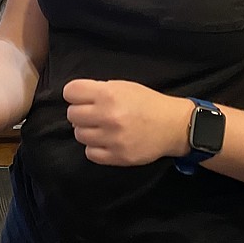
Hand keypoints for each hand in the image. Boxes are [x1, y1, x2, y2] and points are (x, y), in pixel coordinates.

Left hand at [63, 79, 193, 166]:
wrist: (173, 125)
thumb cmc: (147, 103)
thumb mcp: (123, 86)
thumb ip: (98, 90)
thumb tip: (76, 98)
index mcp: (108, 94)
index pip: (70, 92)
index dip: (74, 94)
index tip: (80, 98)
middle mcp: (108, 116)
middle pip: (72, 114)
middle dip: (80, 112)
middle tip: (93, 114)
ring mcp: (112, 138)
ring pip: (79, 135)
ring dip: (87, 130)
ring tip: (101, 128)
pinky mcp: (118, 156)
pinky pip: (90, 153)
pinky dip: (95, 147)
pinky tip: (105, 141)